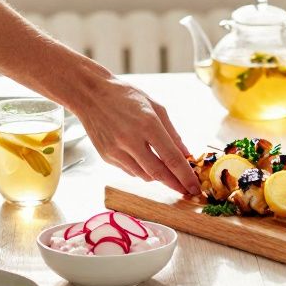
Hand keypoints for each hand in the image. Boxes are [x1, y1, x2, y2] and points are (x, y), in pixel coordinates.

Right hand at [74, 77, 201, 196]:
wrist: (90, 94)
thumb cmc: (125, 96)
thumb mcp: (155, 106)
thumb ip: (172, 133)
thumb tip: (186, 154)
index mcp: (148, 124)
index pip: (171, 158)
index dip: (185, 176)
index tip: (195, 187)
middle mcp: (131, 139)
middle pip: (158, 173)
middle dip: (175, 184)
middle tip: (186, 190)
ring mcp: (116, 150)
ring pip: (144, 175)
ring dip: (158, 176)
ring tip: (166, 171)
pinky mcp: (106, 156)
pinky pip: (130, 171)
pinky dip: (141, 170)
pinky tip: (144, 160)